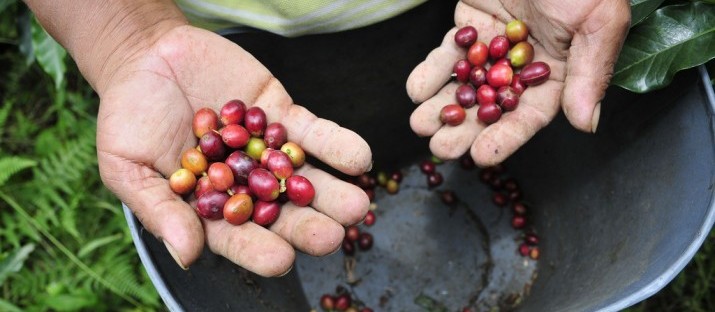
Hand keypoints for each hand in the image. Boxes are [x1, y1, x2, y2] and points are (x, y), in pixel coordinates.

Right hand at [96, 25, 371, 275]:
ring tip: (356, 203)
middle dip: (307, 225)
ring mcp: (267, 150)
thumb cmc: (129, 116)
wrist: (147, 56)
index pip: (237, 236)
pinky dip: (336, 144)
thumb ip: (160, 210)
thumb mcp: (128, 166)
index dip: (258, 249)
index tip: (281, 260)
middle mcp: (245, 184)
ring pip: (305, 176)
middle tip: (333, 236)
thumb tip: (187, 255)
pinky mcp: (282, 115)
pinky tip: (359, 158)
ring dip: (333, 191)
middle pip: (280, 212)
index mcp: (210, 207)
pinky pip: (313, 132)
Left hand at [406, 0, 629, 165]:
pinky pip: (448, 53)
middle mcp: (524, 65)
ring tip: (421, 123)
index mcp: (559, 72)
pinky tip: (416, 90)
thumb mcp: (598, 20)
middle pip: (491, 107)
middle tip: (440, 146)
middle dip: (464, 128)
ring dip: (442, 106)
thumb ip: (590, 72)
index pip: (530, 115)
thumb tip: (586, 124)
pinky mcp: (471, 25)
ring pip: (466, 84)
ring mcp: (495, 46)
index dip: (506, 137)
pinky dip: (431, 72)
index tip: (481, 156)